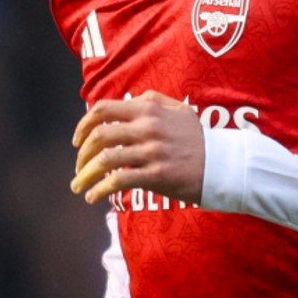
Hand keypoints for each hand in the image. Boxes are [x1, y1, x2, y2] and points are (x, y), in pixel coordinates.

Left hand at [70, 91, 203, 204]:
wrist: (220, 164)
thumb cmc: (197, 139)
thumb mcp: (178, 109)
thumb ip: (152, 101)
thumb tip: (128, 102)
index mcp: (148, 110)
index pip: (102, 109)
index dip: (83, 125)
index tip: (77, 141)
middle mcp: (147, 128)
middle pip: (99, 136)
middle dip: (81, 155)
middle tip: (78, 167)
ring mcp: (151, 152)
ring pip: (105, 160)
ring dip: (84, 175)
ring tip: (78, 186)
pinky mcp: (156, 174)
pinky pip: (119, 181)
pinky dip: (100, 190)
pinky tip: (93, 196)